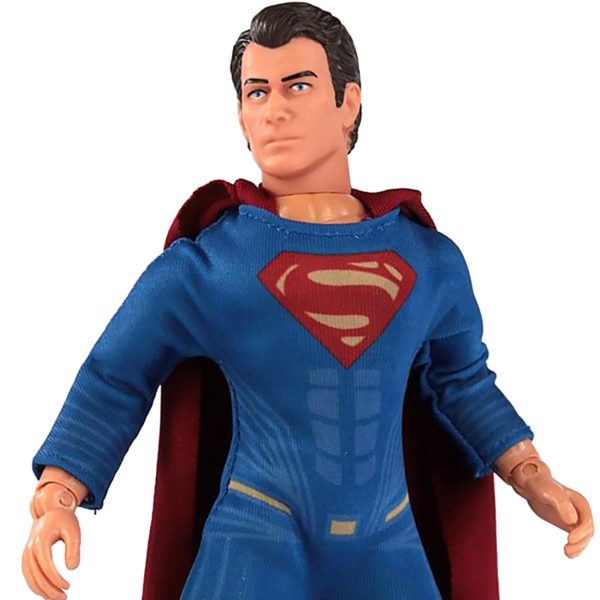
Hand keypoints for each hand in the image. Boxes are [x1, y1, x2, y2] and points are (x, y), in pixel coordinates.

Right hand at [22, 482, 81, 598]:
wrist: (51, 510)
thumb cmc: (64, 520)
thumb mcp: (74, 531)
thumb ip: (74, 549)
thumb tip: (73, 569)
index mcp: (41, 541)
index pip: (46, 566)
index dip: (56, 579)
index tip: (68, 586)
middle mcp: (30, 548)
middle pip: (37, 575)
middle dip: (49, 589)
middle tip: (64, 597)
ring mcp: (26, 553)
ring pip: (30, 578)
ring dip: (42, 591)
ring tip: (57, 598)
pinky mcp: (27, 557)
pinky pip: (29, 575)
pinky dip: (36, 585)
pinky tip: (47, 592)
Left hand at [509, 459, 593, 557]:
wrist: (529, 484)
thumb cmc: (539, 485)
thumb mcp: (548, 492)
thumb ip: (561, 504)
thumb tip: (572, 520)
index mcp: (579, 502)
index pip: (587, 521)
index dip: (581, 532)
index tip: (569, 539)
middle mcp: (579, 510)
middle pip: (587, 531)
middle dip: (580, 542)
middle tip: (566, 550)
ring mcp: (574, 517)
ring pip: (583, 537)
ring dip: (578, 547)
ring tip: (566, 553)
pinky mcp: (567, 523)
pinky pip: (576, 538)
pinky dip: (574, 547)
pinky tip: (567, 553)